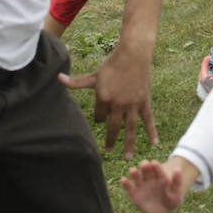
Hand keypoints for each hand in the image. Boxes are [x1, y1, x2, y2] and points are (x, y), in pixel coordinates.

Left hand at [59, 39, 155, 156]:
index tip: (103, 115)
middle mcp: (117, 104)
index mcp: (103, 98)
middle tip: (109, 150)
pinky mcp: (144, 102)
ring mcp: (132, 104)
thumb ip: (76, 82)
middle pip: (113, 127)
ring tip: (128, 158)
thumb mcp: (94, 75)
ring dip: (129, 145)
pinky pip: (148, 120)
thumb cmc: (112, 63)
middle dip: (111, 140)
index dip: (100, 117)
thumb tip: (57, 78)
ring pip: (130, 129)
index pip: (99, 116)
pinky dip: (152, 132)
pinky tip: (154, 144)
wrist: (133, 53)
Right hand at [121, 160, 184, 212]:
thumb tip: (178, 169)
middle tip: (144, 164)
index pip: (157, 169)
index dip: (156, 167)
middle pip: (146, 170)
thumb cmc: (172, 198)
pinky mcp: (134, 193)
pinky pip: (129, 187)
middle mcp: (149, 177)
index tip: (154, 163)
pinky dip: (125, 184)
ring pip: (136, 177)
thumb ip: (177, 181)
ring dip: (134, 173)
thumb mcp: (177, 191)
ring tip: (132, 171)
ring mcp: (141, 185)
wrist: (164, 209)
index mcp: (160, 175)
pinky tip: (123, 180)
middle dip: (145, 167)